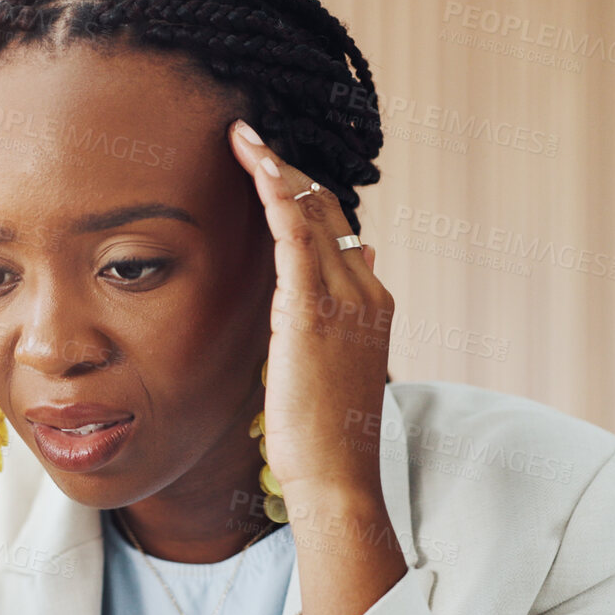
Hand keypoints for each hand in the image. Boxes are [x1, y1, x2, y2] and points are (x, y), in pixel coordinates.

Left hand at [228, 120, 404, 614]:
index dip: (306, 197)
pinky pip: (295, 230)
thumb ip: (330, 327)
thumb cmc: (325, 438)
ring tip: (242, 136)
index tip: (273, 172)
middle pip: (328, 210)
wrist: (336, 478)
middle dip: (289, 171)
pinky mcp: (312, 308)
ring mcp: (344, 296)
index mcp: (372, 304)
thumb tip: (334, 288)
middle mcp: (365, 290)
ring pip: (312, 210)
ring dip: (276, 168)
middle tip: (249, 138)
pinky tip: (253, 161)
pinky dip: (275, 189)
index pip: (340, 232)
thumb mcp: (330, 372)